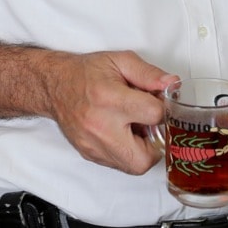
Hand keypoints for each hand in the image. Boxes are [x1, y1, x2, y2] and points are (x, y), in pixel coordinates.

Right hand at [43, 50, 177, 174]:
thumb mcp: (120, 61)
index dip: (163, 108)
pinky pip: (120, 164)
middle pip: (144, 157)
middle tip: (150, 125)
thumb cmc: (86, 72)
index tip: (158, 102)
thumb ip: (149, 73)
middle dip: (156, 142)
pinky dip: (128, 152)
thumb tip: (172, 84)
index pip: (154, 115)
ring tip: (135, 127)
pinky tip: (123, 132)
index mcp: (110, 99)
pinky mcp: (90, 155)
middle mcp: (100, 127)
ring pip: (134, 166)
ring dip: (143, 149)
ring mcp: (94, 145)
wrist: (55, 85)